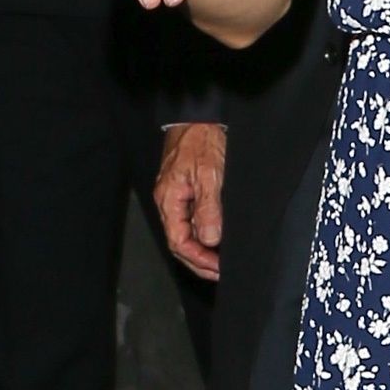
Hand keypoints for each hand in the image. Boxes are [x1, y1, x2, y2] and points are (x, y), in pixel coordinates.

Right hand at [154, 120, 225, 279]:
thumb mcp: (209, 175)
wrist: (198, 117)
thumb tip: (209, 239)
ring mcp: (176, 197)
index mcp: (169, 200)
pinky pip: (190, 221)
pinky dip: (202, 235)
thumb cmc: (201, 141)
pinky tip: (215, 240)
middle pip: (179, 242)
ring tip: (219, 262)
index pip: (178, 241)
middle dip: (199, 261)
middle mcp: (168, 202)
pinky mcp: (185, 192)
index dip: (198, 259)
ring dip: (201, 250)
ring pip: (184, 233)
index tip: (218, 267)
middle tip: (220, 272)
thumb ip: (208, 208)